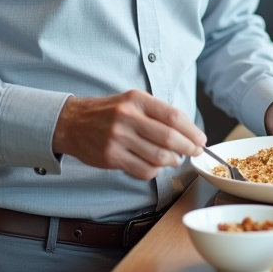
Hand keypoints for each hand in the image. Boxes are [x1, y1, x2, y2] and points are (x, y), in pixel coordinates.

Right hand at [52, 90, 206, 179]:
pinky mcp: (111, 157)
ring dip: (173, 161)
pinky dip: (156, 171)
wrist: (72, 122)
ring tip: (176, 159)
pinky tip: (157, 166)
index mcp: (137, 100)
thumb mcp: (131, 101)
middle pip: (169, 138)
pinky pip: (143, 170)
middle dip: (188, 148)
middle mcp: (128, 117)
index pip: (173, 116)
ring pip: (158, 157)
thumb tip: (187, 131)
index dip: (192, 131)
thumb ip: (156, 113)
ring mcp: (118, 138)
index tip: (200, 139)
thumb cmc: (108, 112)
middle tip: (195, 152)